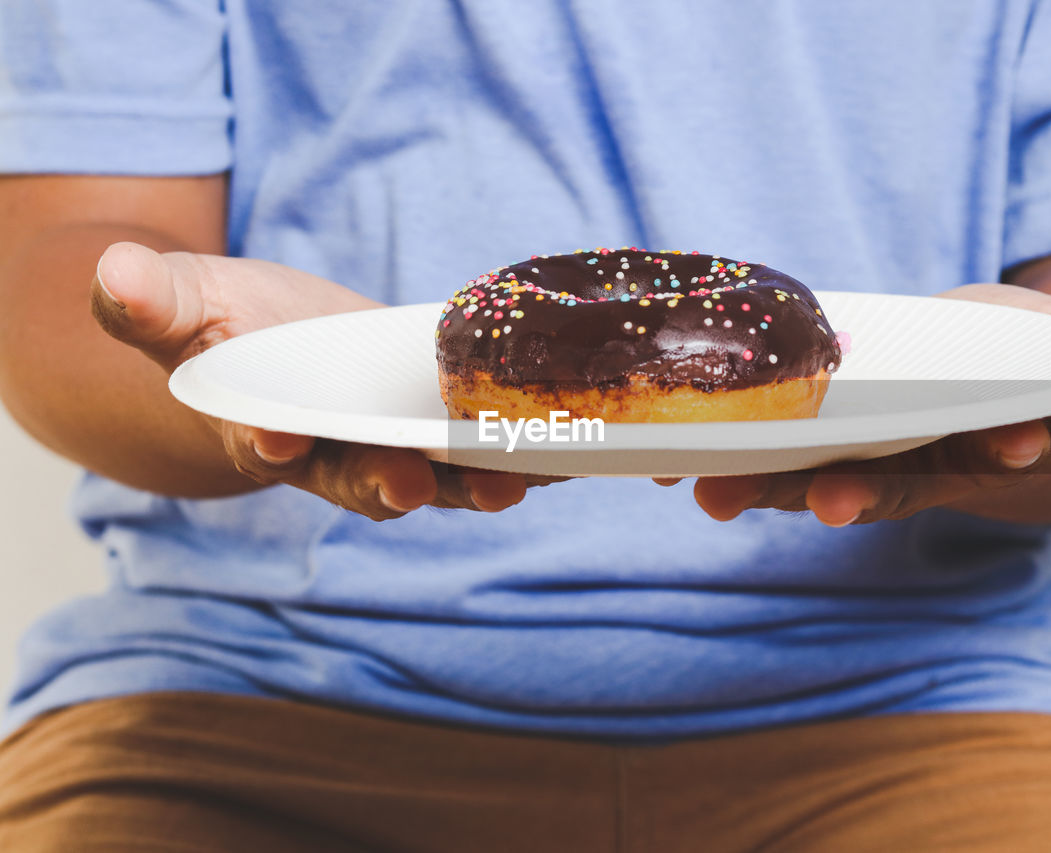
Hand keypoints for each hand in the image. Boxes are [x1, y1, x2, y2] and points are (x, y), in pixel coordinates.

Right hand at [90, 242, 531, 519]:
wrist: (277, 341)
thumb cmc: (224, 322)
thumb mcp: (186, 300)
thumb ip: (152, 300)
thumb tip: (112, 273)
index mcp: (266, 429)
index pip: (265, 442)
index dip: (273, 440)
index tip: (281, 432)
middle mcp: (336, 455)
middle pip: (360, 479)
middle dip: (385, 482)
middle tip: (410, 480)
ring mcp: (397, 447)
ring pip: (438, 477)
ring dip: (476, 481)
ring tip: (519, 476)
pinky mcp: (445, 428)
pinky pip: (487, 449)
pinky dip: (525, 454)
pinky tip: (569, 452)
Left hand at [680, 283, 1050, 526]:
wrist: (966, 361)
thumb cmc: (1017, 353)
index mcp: (955, 446)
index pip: (941, 472)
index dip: (923, 478)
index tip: (886, 490)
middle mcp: (895, 459)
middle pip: (854, 484)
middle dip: (826, 495)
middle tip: (786, 503)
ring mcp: (845, 445)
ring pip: (793, 469)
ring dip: (750, 480)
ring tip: (699, 489)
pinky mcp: (804, 421)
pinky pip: (757, 438)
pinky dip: (716, 443)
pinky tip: (660, 458)